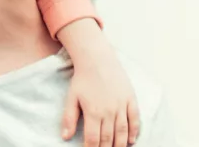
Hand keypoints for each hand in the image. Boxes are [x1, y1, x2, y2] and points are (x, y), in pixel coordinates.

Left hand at [58, 19, 139, 146]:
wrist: (97, 60)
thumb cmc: (82, 79)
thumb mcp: (71, 98)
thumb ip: (68, 119)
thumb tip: (64, 137)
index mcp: (93, 112)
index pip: (93, 139)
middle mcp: (109, 111)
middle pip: (108, 138)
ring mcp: (121, 106)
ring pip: (122, 132)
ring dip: (120, 144)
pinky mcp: (130, 100)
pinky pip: (134, 120)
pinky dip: (134, 132)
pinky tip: (131, 141)